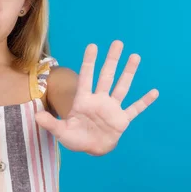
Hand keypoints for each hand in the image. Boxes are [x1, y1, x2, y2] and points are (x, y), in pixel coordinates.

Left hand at [35, 40, 158, 155]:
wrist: (90, 149)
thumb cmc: (75, 138)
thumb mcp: (61, 132)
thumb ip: (51, 123)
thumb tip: (36, 116)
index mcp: (84, 101)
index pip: (86, 77)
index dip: (89, 62)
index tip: (92, 46)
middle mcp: (99, 100)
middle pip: (106, 76)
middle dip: (112, 60)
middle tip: (118, 43)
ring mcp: (112, 108)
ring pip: (122, 87)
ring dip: (129, 73)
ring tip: (135, 56)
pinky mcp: (122, 120)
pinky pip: (134, 109)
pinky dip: (144, 102)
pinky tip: (154, 92)